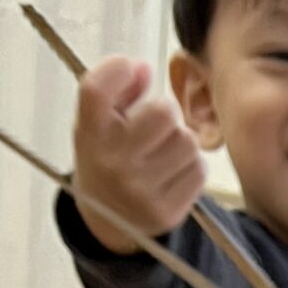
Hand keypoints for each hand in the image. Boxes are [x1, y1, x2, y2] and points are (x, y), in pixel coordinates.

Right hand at [71, 56, 205, 246]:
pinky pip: (198, 170)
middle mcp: (112, 164)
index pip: (96, 89)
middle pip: (163, 112)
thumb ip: (116, 88)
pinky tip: (173, 172)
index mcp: (89, 135)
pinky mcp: (166, 213)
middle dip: (165, 112)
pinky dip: (191, 166)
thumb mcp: (99, 121)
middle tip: (156, 125)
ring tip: (164, 152)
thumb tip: (144, 70)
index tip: (130, 69)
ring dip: (181, 141)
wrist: (108, 219)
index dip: (117, 70)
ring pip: (188, 141)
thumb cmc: (107, 156)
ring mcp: (140, 192)